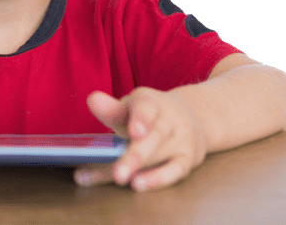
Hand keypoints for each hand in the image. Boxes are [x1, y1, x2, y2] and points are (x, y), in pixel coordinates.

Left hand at [75, 88, 206, 191]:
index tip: (135, 132)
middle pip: (154, 136)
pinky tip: (139, 185)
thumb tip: (93, 100)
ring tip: (120, 179)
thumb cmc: (150, 116)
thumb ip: (112, 110)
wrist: (192, 115)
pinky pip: (175, 171)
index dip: (141, 119)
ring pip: (159, 155)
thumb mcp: (131, 107)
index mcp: (151, 102)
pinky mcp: (187, 159)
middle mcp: (170, 119)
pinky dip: (158, 179)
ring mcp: (181, 139)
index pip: (147, 107)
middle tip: (117, 173)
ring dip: (139, 169)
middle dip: (135, 156)